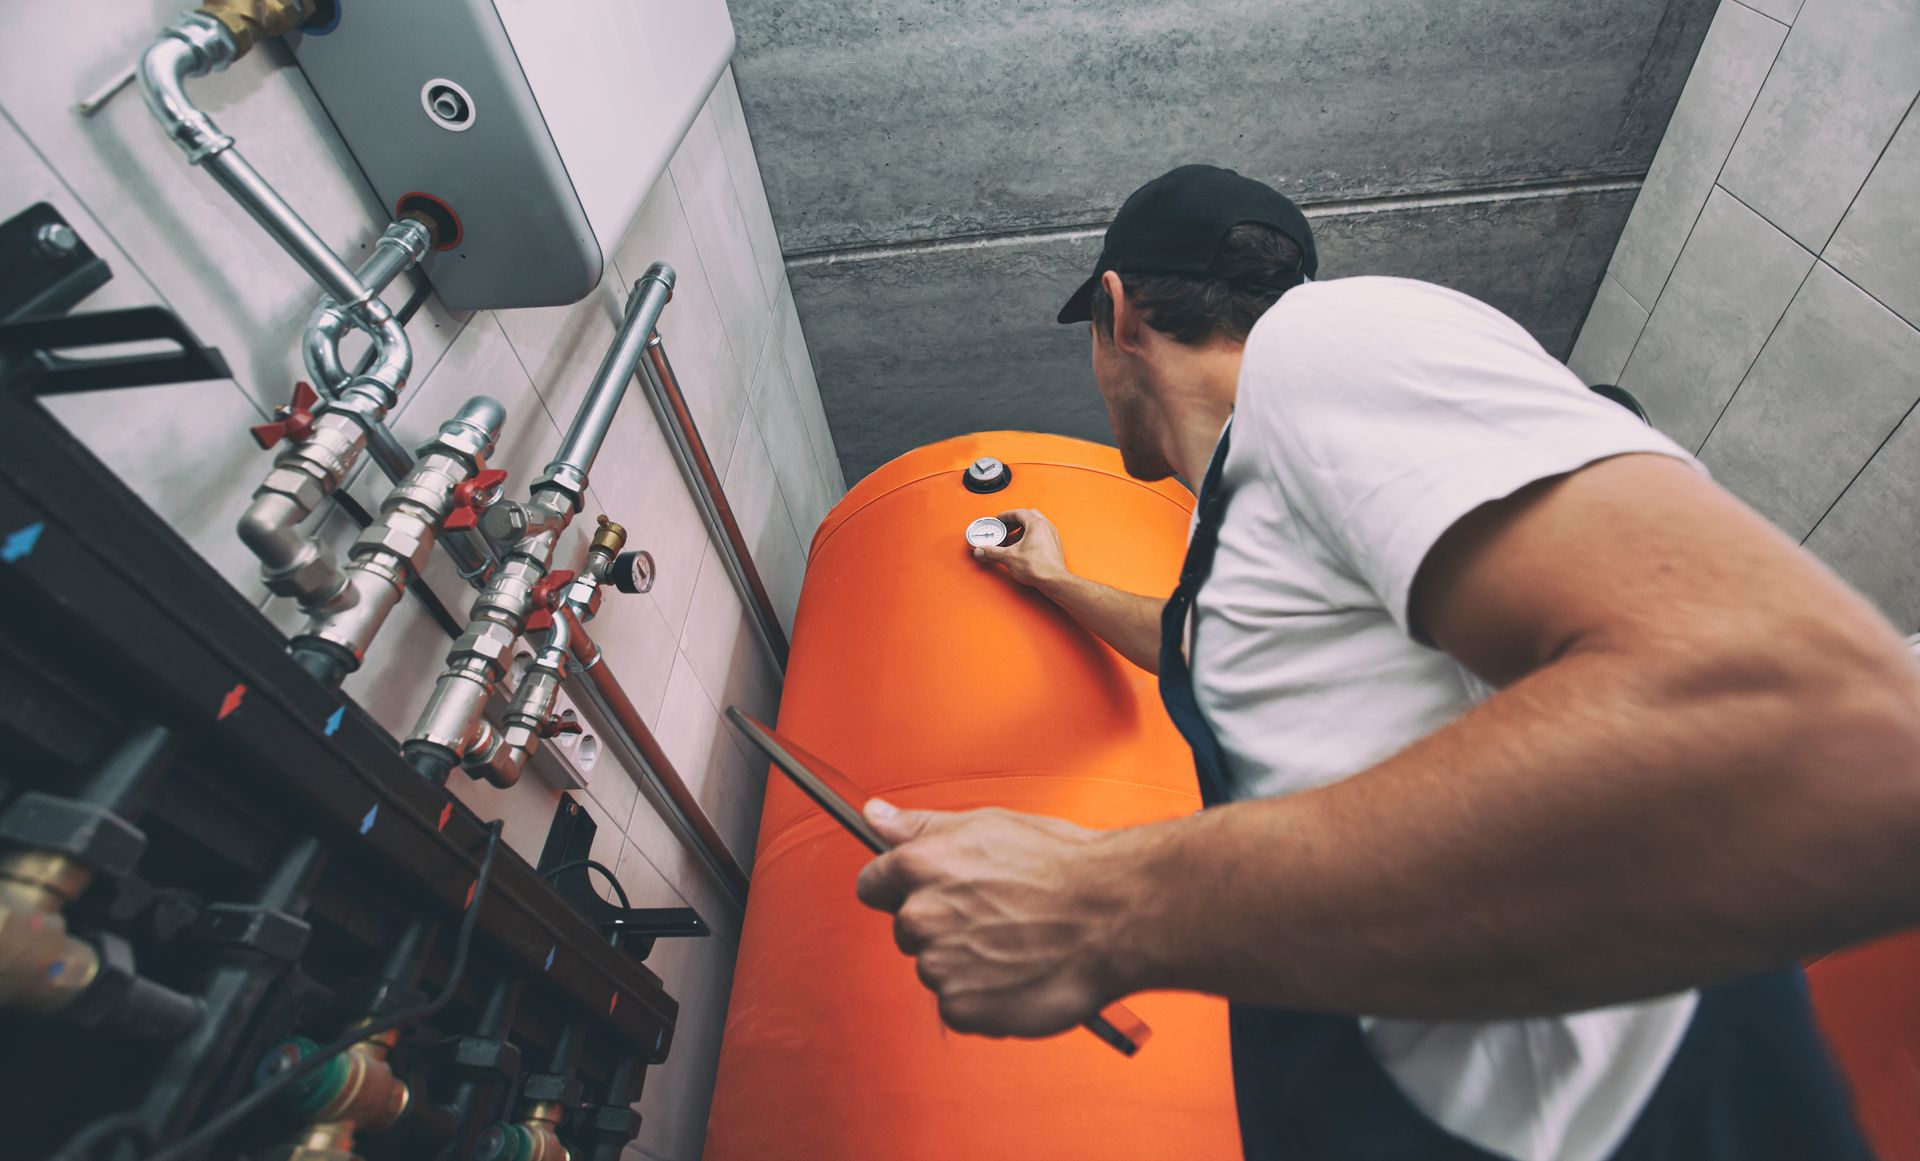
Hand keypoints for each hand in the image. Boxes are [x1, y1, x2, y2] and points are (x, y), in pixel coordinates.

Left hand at [854, 799, 1123, 1037]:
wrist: (1114, 916)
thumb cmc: (1062, 867)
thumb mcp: (987, 826)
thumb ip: (920, 826)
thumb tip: (875, 815)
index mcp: (920, 865)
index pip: (872, 885)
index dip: (902, 888)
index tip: (932, 893)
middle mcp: (921, 915)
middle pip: (907, 929)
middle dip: (941, 925)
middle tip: (995, 916)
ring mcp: (939, 966)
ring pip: (935, 968)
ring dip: (964, 963)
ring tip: (1015, 945)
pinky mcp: (961, 1008)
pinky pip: (957, 1005)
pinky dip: (983, 998)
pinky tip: (1017, 974)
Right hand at [974, 508, 1069, 589]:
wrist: (1054, 580)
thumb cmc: (1039, 567)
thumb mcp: (1009, 557)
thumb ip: (992, 552)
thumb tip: (981, 551)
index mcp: (1036, 524)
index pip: (1018, 512)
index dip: (1006, 515)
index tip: (999, 520)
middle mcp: (1046, 527)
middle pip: (1028, 516)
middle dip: (1014, 522)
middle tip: (1005, 529)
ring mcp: (1052, 536)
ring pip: (1035, 526)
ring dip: (1022, 530)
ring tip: (1012, 540)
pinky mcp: (1054, 545)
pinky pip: (1040, 535)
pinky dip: (1030, 538)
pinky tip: (1023, 548)